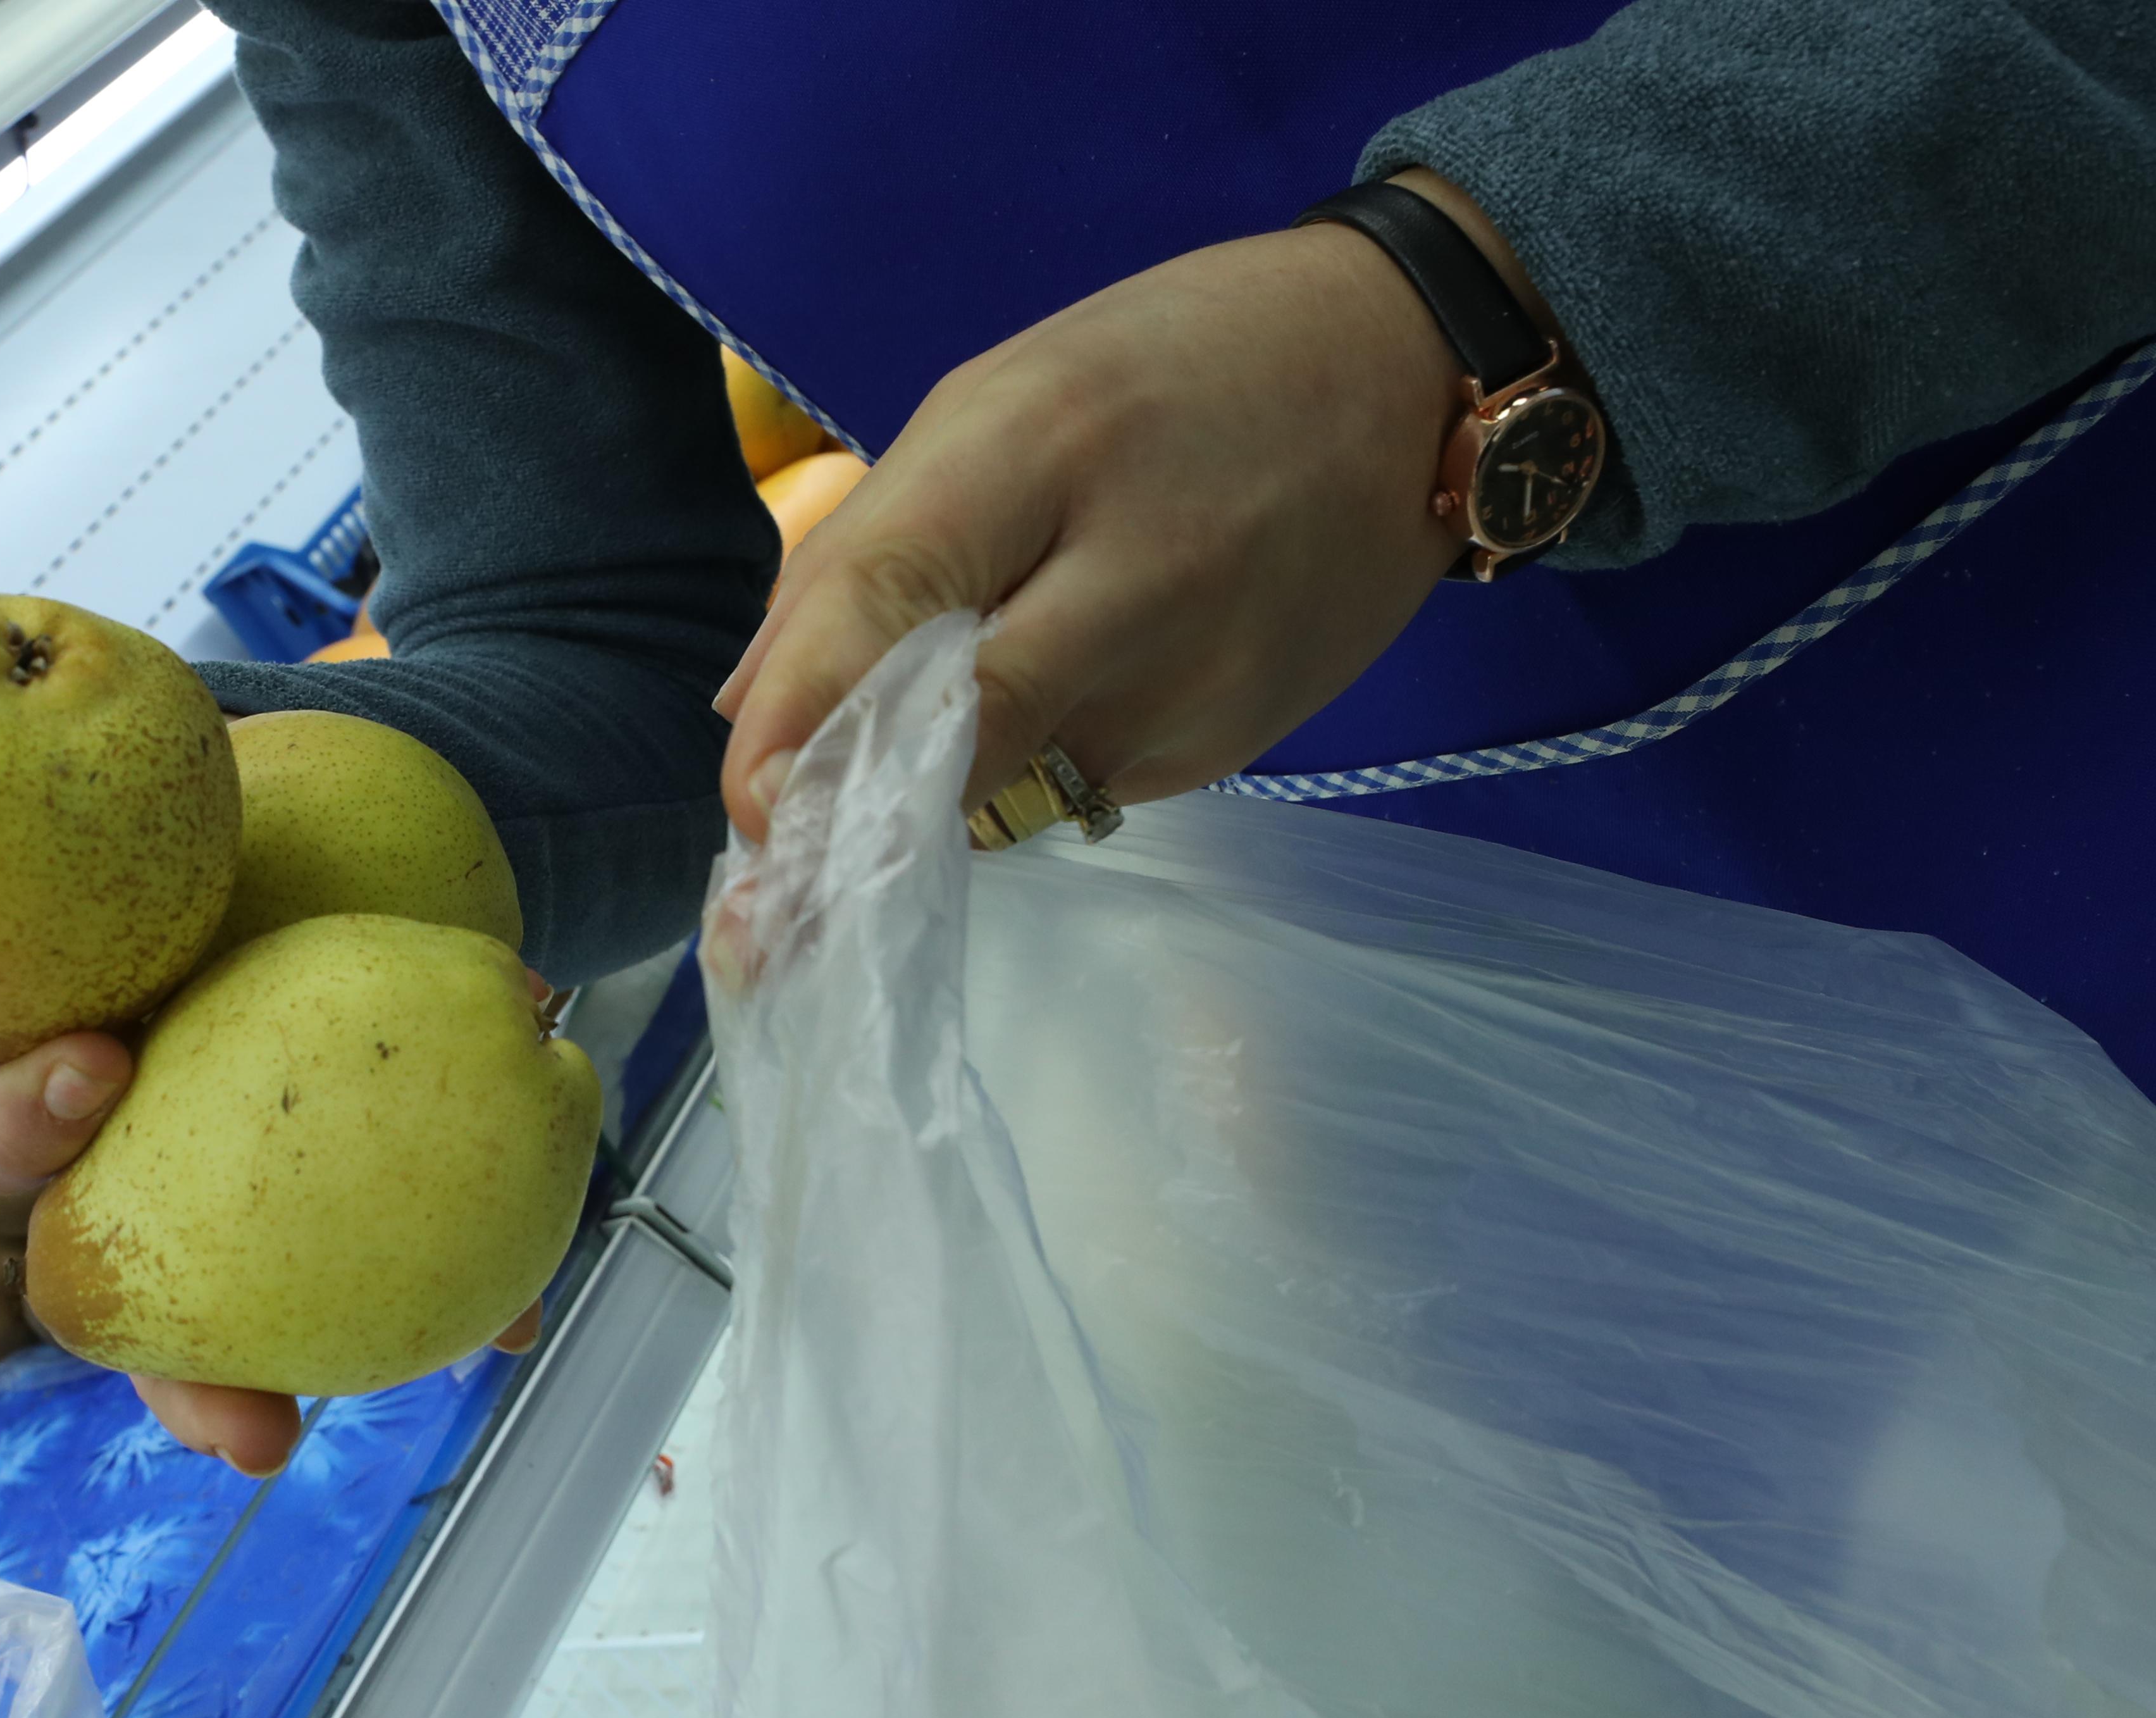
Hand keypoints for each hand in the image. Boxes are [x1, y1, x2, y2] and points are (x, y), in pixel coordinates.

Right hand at [0, 545, 544, 1478]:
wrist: (437, 798)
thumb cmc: (249, 780)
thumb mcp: (150, 713)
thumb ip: (10, 658)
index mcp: (59, 1058)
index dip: (10, 1125)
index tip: (84, 1066)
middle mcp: (133, 1153)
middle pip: (78, 1258)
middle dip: (99, 1297)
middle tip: (177, 1307)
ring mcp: (236, 1200)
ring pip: (209, 1319)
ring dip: (219, 1384)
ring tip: (262, 1432)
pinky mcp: (361, 1210)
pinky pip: (396, 1281)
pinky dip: (446, 1311)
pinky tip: (496, 1337)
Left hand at [711, 175, 1535, 839]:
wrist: (1409, 374)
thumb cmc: (1170, 371)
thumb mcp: (1000, 401)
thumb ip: (868, 548)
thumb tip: (747, 714)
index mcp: (1044, 442)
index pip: (892, 598)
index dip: (804, 719)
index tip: (746, 811)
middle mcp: (1132, 568)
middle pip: (960, 732)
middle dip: (855, 819)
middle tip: (766, 908)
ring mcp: (1199, 671)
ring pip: (1015, 786)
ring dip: (943, 789)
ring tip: (929, 737)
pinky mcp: (1238, 740)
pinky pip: (1087, 788)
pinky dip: (1039, 767)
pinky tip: (1072, 689)